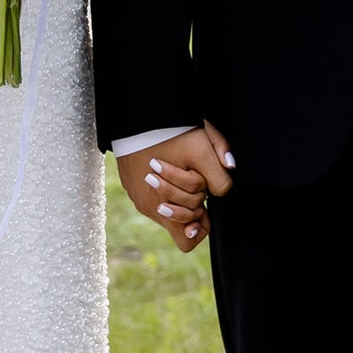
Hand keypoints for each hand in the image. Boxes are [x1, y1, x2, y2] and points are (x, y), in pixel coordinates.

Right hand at [114, 122, 233, 254]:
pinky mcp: (130, 186)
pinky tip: (165, 166)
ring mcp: (138, 197)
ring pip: (165, 208)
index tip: (203, 205)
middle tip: (195, 180)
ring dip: (176, 194)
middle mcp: (149, 207)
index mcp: (165, 205)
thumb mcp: (203, 148)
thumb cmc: (171, 130)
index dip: (201, 223)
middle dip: (192, 204)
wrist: (138, 113)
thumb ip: (219, 174)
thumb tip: (223, 190)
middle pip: (179, 223)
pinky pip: (151, 196)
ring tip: (179, 171)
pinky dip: (161, 186)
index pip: (188, 239)